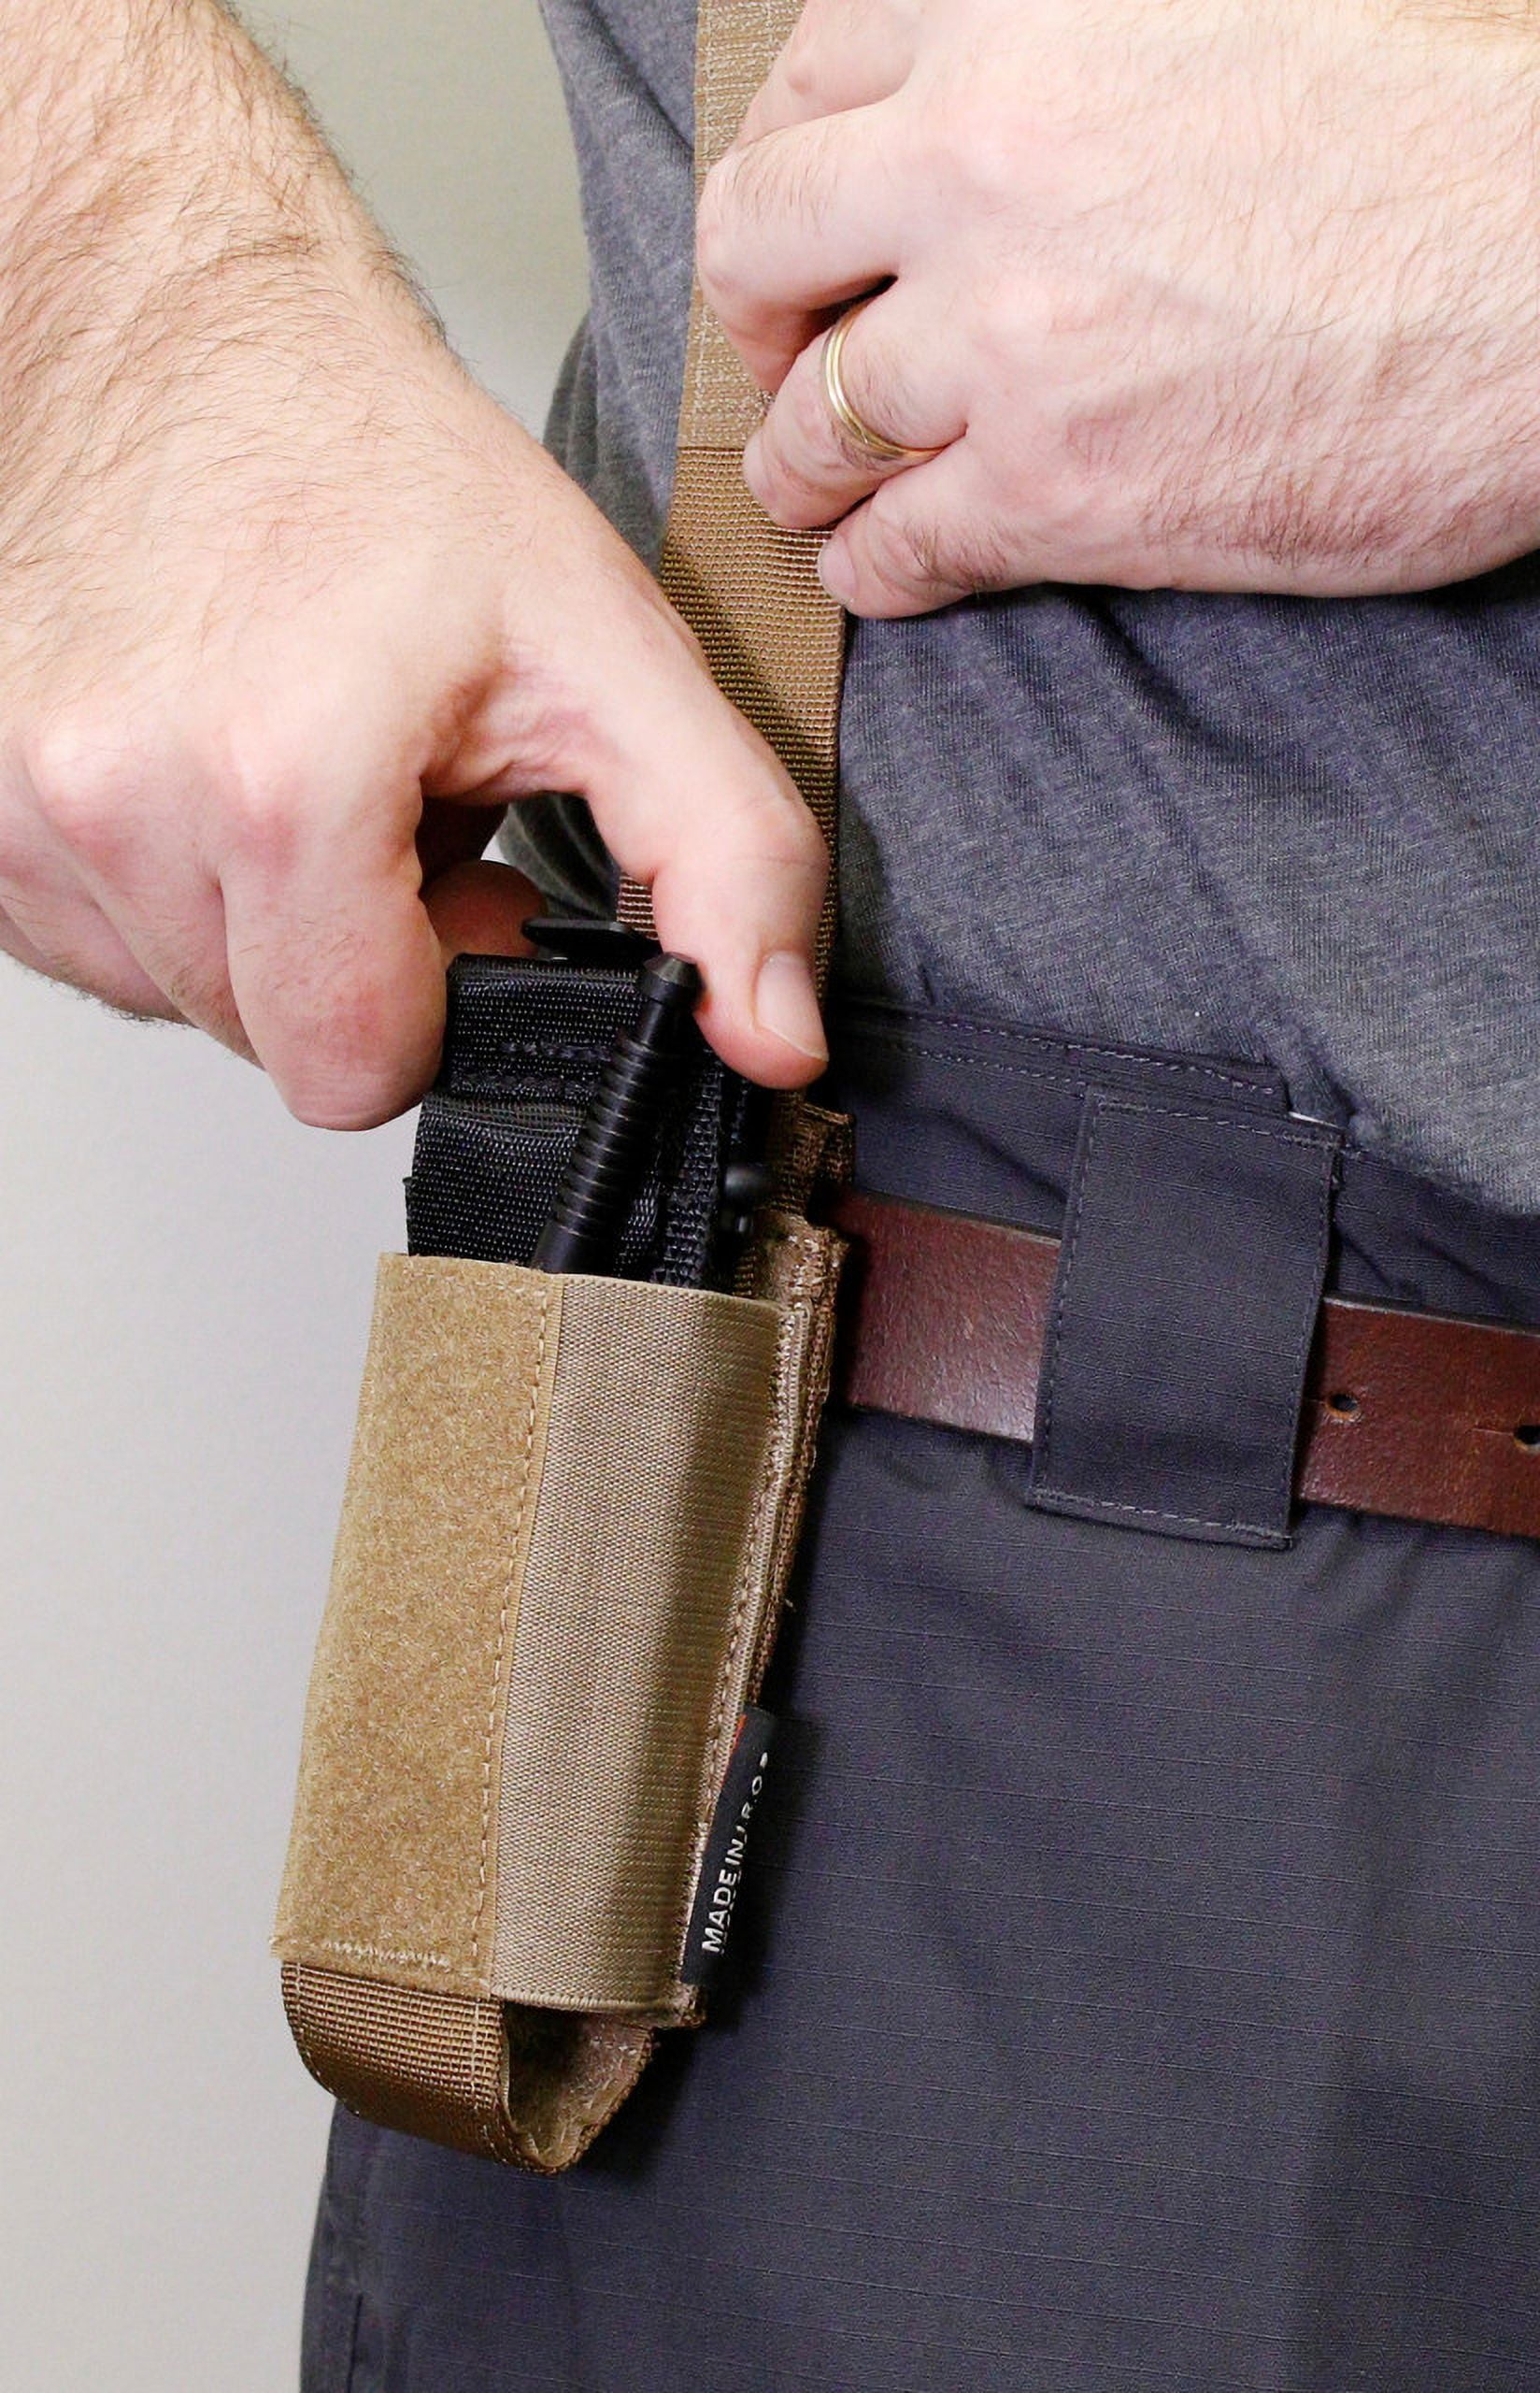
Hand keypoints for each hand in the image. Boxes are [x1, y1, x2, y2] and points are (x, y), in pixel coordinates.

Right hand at [0, 0, 827, 1127]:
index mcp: (278, 780)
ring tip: (304, 773)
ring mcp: (21, 809)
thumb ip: (728, 858)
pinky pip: (100, 950)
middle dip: (359, 962)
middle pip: (275, 1045)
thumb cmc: (385, 480)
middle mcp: (115, 801)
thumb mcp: (614, 654)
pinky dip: (175, 897)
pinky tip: (214, 778)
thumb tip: (771, 1037)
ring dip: (267, 927)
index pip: (360, 1070)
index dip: (446, 1000)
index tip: (471, 886)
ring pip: (186, 1002)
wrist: (185, 335)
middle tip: (394, 809)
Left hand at [699, 0, 1539, 613]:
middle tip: (785, 363)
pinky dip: (872, 568)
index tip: (805, 226)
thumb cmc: (1430, 130)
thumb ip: (1072, 40)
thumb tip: (977, 91)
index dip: (790, 168)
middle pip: (761, 245)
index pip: (810, 82)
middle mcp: (983, 152)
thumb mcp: (1227, 0)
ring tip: (825, 490)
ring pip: (810, 422)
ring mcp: (1007, 332)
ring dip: (801, 468)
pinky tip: (890, 566)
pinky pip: (892, 546)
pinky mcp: (1055, 489)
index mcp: (1021, 3)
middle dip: (756, 320)